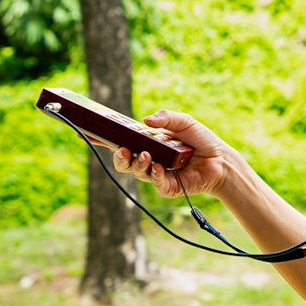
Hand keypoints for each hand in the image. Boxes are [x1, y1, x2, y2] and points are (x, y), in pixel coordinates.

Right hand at [111, 109, 232, 198]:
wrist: (220, 159)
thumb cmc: (201, 139)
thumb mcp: (184, 122)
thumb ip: (166, 118)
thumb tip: (146, 121)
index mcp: (148, 142)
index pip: (121, 140)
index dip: (102, 138)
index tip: (85, 132)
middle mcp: (149, 158)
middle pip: (123, 160)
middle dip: (118, 156)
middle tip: (123, 150)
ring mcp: (157, 173)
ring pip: (136, 172)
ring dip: (138, 164)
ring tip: (146, 155)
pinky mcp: (167, 187)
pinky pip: (155, 182)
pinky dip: (155, 174)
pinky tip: (159, 167)